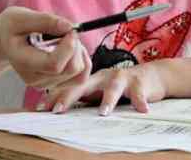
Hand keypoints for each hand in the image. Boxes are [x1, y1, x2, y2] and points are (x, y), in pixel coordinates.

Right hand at [0, 6, 91, 91]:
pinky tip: (71, 48)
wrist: (5, 41)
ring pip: (79, 73)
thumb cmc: (11, 28)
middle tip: (66, 31)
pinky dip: (82, 60)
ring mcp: (46, 84)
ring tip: (65, 39)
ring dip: (79, 53)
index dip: (68, 47)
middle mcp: (35, 80)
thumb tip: (69, 27)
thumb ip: (44, 21)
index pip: (54, 64)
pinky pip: (81, 77)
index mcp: (23, 63)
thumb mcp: (20, 17)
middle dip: (75, 47)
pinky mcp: (56, 84)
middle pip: (71, 69)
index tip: (69, 30)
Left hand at [42, 62, 167, 114]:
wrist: (150, 77)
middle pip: (84, 85)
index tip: (40, 108)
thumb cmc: (121, 87)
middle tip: (58, 109)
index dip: (54, 96)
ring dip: (108, 99)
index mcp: (91, 80)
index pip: (68, 87)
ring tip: (103, 112)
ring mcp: (121, 78)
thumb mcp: (99, 92)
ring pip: (113, 87)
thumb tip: (58, 109)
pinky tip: (142, 109)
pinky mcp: (139, 83)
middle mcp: (103, 77)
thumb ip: (84, 98)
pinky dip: (140, 100)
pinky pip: (139, 92)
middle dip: (69, 96)